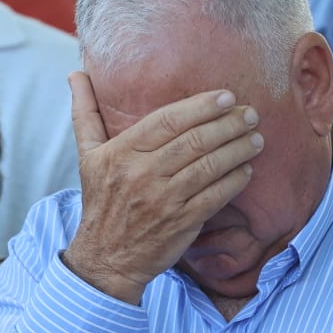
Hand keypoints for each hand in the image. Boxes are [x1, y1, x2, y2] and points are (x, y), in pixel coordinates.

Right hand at [63, 72, 261, 303]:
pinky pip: (215, 196)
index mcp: (121, 153)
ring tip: (256, 137)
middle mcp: (141, 174)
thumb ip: (84, 112)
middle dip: (228, 124)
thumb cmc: (101, 201)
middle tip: (251, 114)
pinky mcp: (181, 223)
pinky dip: (234, 181)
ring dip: (237, 149)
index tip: (226, 96)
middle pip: (193, 140)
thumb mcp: (87, 155)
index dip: (200, 106)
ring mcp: (163, 200)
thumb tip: (76, 73)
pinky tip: (246, 169)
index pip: (167, 120)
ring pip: (208, 166)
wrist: (106, 259)